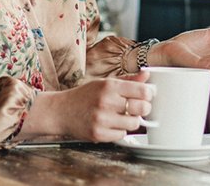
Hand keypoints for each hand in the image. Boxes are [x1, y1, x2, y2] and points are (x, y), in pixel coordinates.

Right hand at [22, 71, 153, 141]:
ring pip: (134, 124)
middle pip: (142, 108)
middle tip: (137, 107)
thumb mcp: (104, 83)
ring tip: (122, 116)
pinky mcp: (98, 134)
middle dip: (143, 108)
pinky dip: (120, 131)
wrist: (61, 111)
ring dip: (131, 121)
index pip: (143, 91)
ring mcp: (102, 119)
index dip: (149, 94)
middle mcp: (106, 101)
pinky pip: (122, 135)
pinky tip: (111, 124)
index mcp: (109, 86)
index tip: (147, 95)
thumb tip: (147, 74)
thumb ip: (128, 80)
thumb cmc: (85, 96)